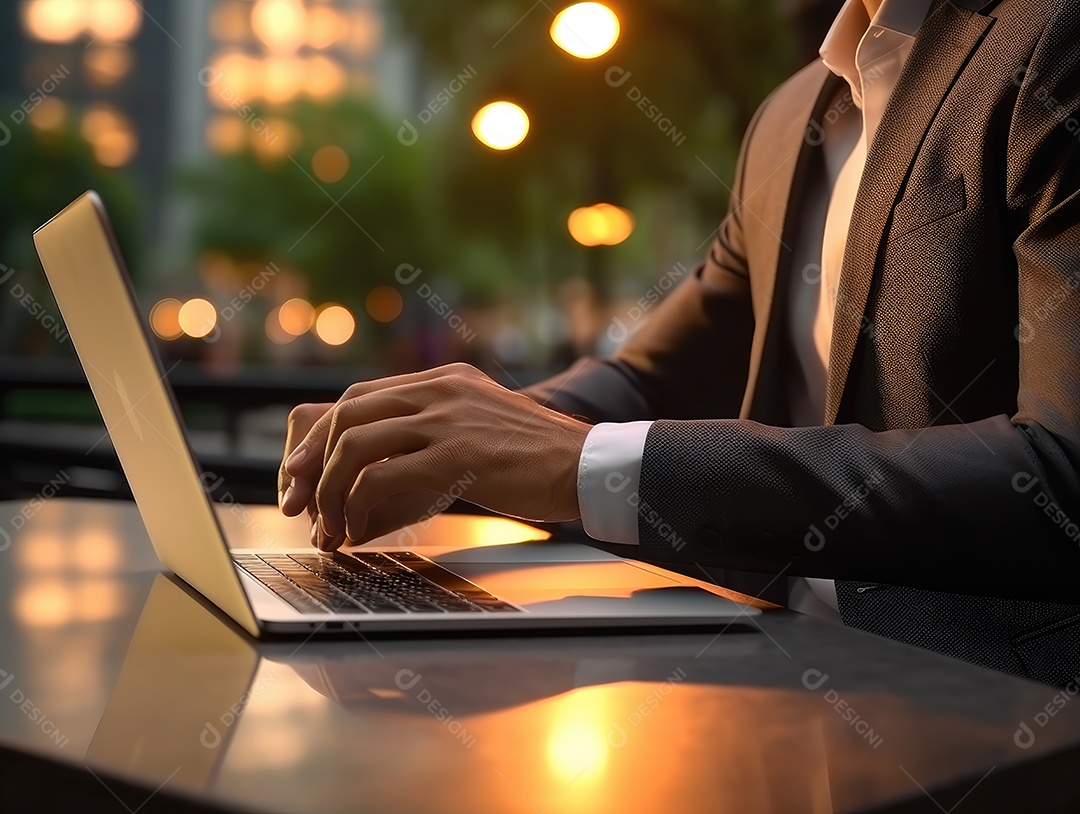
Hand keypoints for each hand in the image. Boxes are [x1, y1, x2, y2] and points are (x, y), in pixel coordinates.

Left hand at [279, 363, 590, 549]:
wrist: (587, 464)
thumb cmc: (539, 457)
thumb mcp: (483, 423)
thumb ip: (441, 427)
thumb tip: (390, 463)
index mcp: (444, 380)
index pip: (360, 397)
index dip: (322, 435)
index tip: (301, 471)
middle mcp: (439, 390)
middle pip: (346, 415)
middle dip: (311, 463)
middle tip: (299, 501)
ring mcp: (447, 419)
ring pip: (354, 446)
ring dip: (330, 492)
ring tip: (331, 527)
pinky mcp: (456, 454)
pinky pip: (380, 477)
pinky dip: (356, 507)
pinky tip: (358, 530)